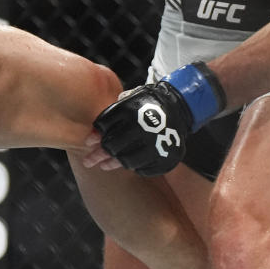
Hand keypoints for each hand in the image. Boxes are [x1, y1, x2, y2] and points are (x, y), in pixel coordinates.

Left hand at [90, 62, 224, 176]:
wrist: (180, 106)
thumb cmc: (148, 103)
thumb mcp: (130, 99)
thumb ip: (111, 115)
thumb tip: (92, 138)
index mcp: (131, 110)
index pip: (105, 127)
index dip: (95, 136)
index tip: (89, 143)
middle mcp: (143, 128)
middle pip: (112, 147)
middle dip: (100, 153)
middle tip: (91, 159)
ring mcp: (156, 144)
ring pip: (126, 161)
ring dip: (114, 163)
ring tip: (105, 165)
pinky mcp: (166, 157)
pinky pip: (143, 169)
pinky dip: (134, 167)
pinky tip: (128, 163)